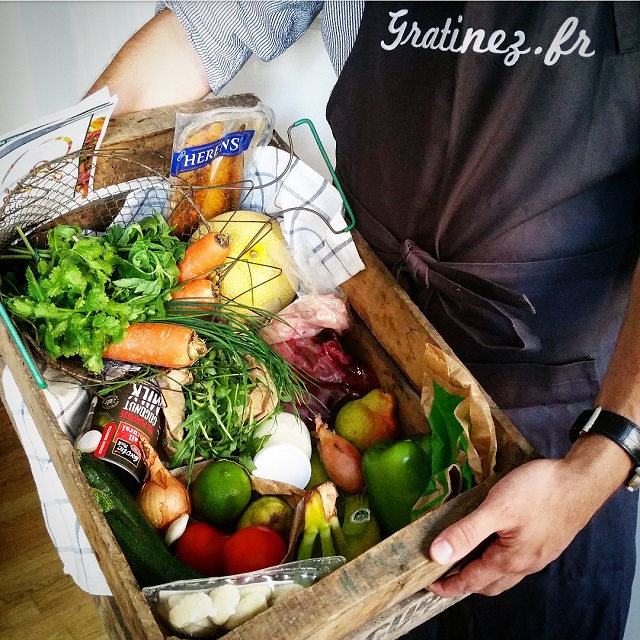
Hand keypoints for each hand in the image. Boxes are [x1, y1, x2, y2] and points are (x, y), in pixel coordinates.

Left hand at [427, 440, 628, 596]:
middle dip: (464, 582)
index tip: (428, 584)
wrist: (582, 480)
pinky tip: (491, 539)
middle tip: (442, 571)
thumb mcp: (497, 509)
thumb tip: (436, 555)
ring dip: (481, 571)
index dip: (448, 585)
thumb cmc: (539, 492)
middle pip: (488, 583)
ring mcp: (537, 554)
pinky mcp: (544, 541)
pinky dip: (496, 557)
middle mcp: (525, 564)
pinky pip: (515, 559)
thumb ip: (466, 533)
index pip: (472, 582)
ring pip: (503, 573)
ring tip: (462, 555)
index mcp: (510, 561)